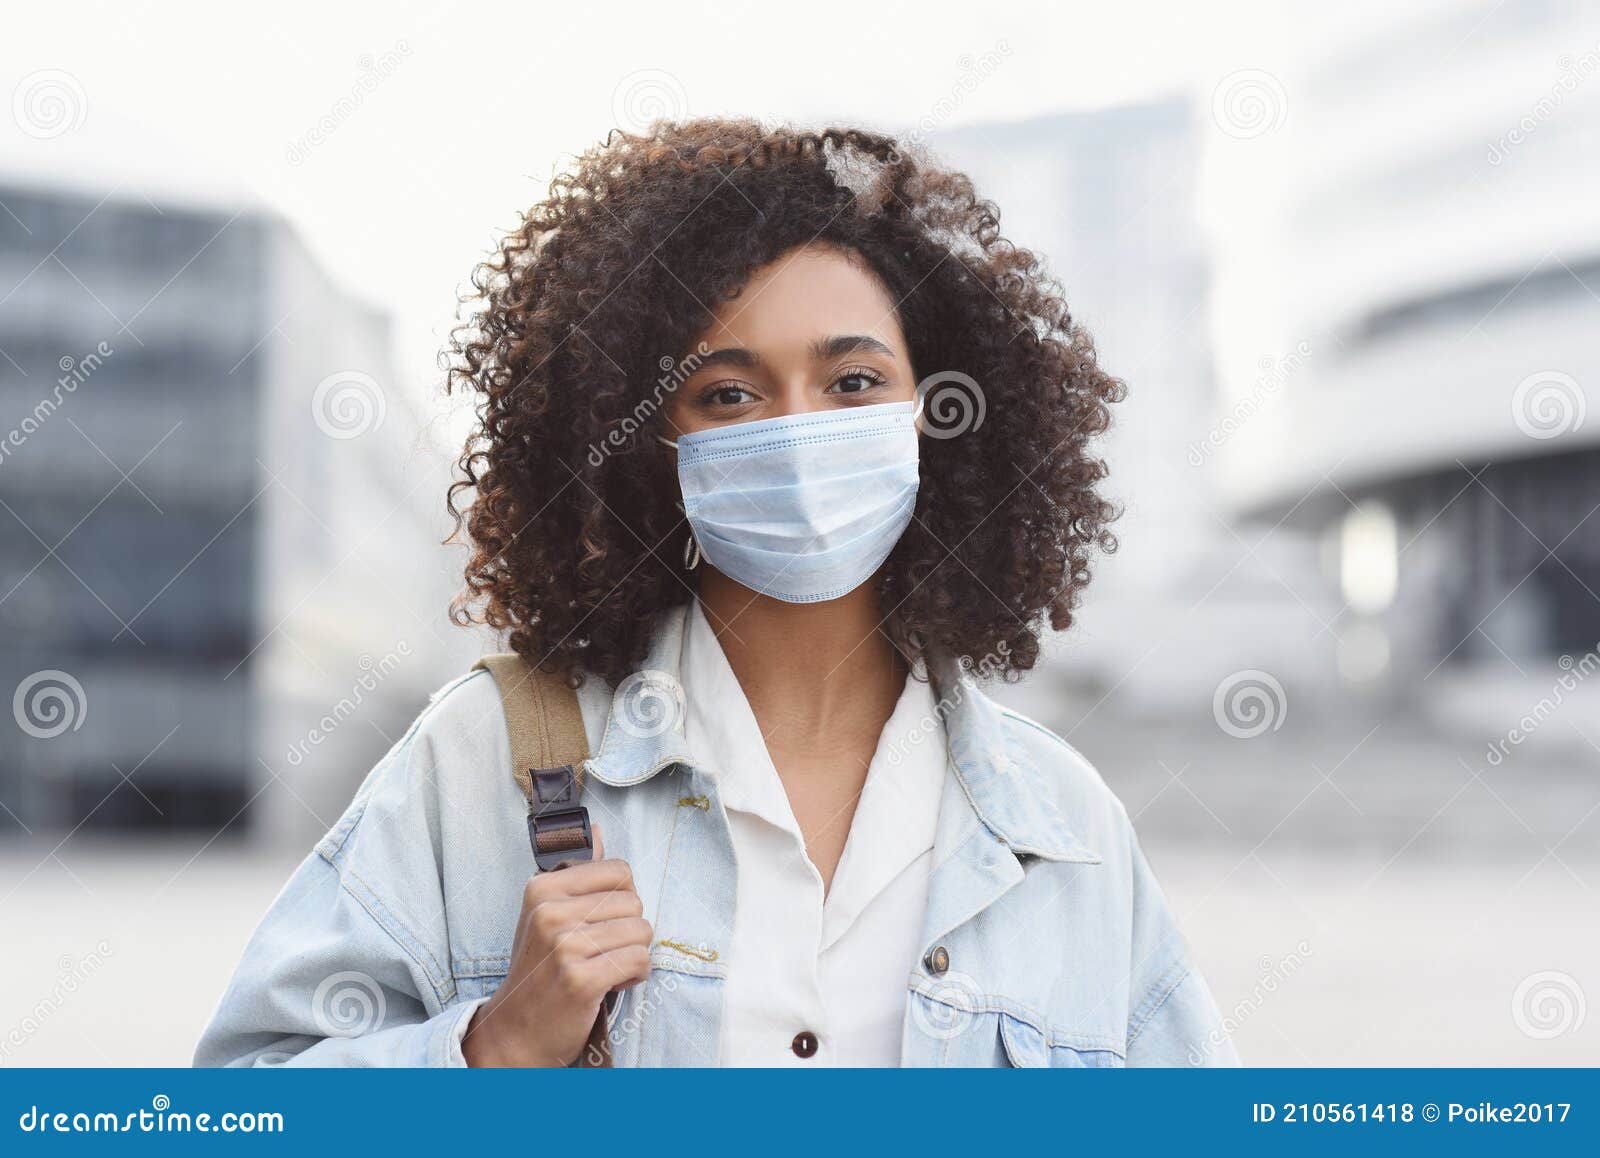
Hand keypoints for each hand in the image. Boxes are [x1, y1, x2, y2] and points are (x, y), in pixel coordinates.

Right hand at [462, 827, 651, 1066]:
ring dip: (633, 955)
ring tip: (604, 967)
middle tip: (601, 951)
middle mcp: (550, 912)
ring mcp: (564, 946)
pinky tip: (611, 984)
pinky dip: (635, 975)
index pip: (619, 870)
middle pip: (635, 901)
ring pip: (642, 932)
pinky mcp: (581, 979)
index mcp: (543, 887)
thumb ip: (578, 874)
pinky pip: (639, 961)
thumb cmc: (539, 969)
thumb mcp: (548, 914)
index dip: (621, 899)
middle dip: (629, 930)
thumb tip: (599, 832)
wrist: (517, 1030)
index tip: (600, 921)